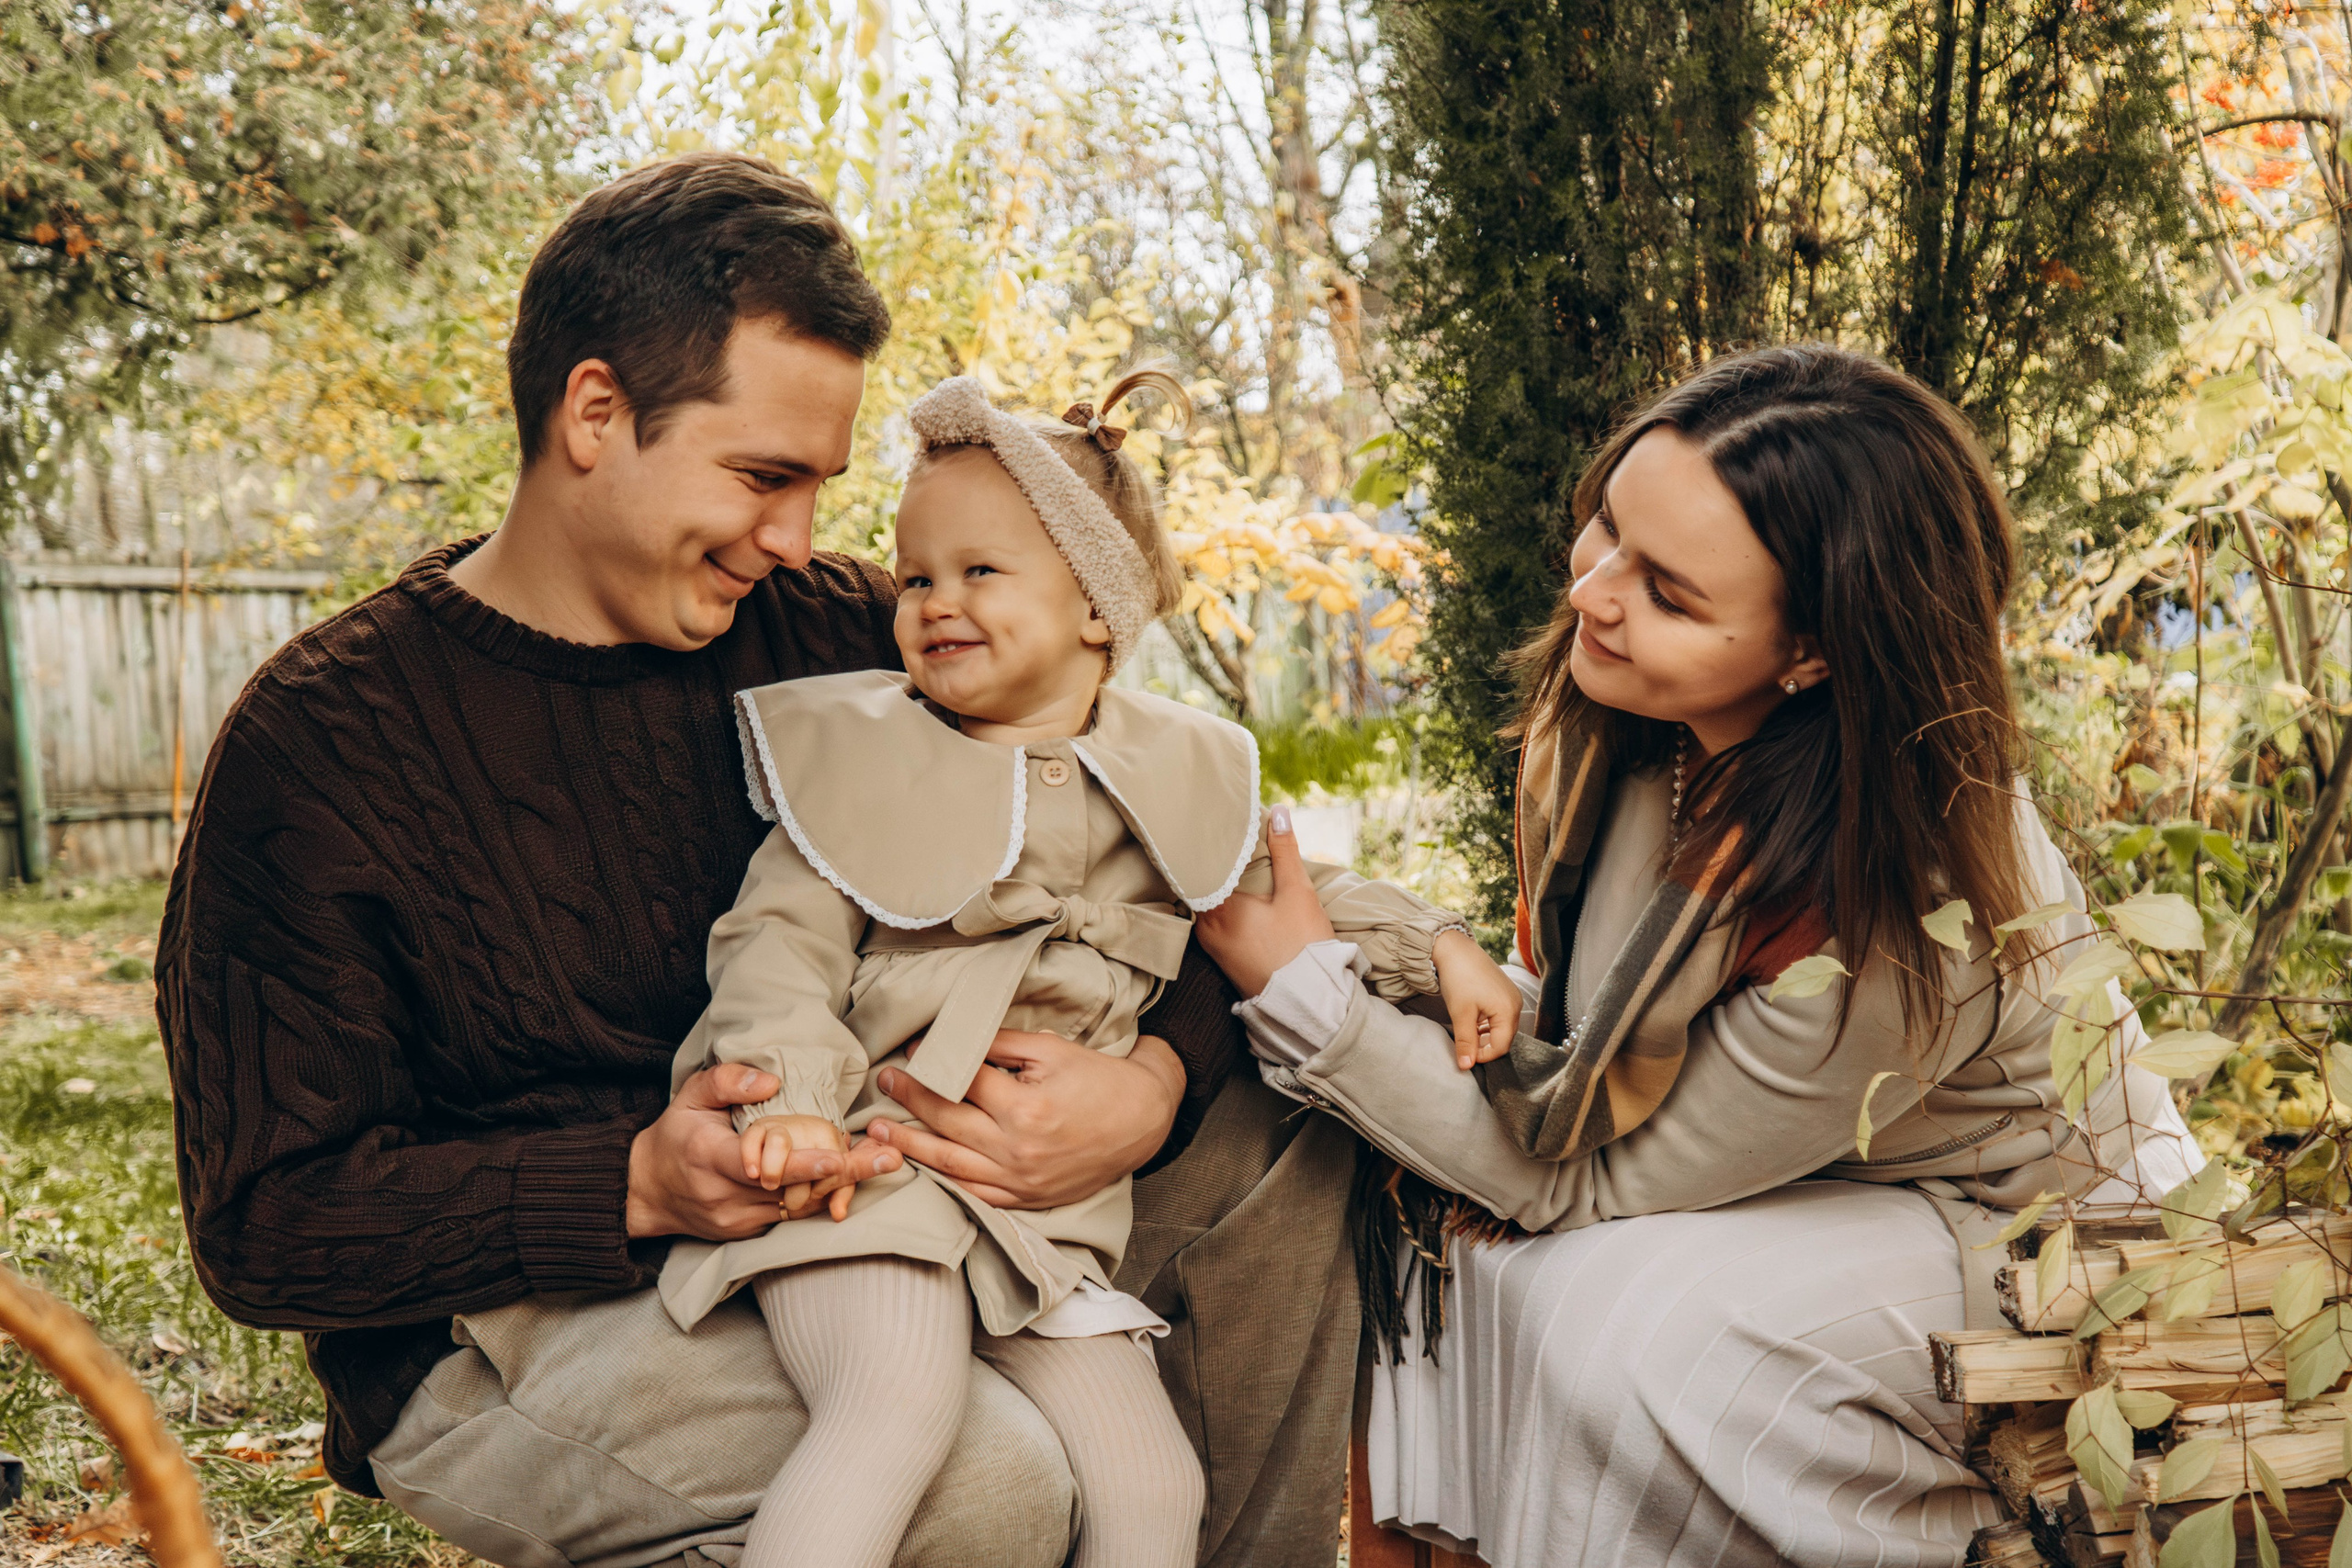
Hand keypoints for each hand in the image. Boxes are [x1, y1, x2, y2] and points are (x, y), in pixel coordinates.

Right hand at [627, 1064, 901, 1239]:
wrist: (647, 1191)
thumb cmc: (675, 1135)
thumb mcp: (689, 1097)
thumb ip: (726, 1081)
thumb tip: (771, 1079)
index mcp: (708, 1157)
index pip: (756, 1164)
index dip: (798, 1163)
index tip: (835, 1157)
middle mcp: (725, 1195)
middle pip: (792, 1188)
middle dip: (844, 1173)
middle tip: (890, 1157)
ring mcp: (738, 1219)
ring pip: (799, 1205)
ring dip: (842, 1184)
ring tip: (885, 1161)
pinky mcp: (749, 1231)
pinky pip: (792, 1215)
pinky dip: (822, 1195)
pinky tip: (853, 1175)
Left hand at [865, 1030, 1183, 1207]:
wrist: (1142, 1122)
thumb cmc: (1098, 1080)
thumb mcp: (1051, 1050)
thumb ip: (1000, 1045)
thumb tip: (952, 1042)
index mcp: (1027, 1108)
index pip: (964, 1082)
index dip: (934, 1063)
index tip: (912, 1050)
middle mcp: (1018, 1149)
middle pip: (947, 1122)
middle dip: (910, 1100)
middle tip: (885, 1081)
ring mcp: (1020, 1181)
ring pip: (950, 1164)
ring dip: (910, 1145)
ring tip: (878, 1130)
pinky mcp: (1025, 1199)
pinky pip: (973, 1194)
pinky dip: (942, 1180)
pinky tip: (919, 1166)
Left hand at [1193, 804, 1335, 995]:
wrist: (1309, 1004)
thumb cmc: (1302, 947)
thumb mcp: (1296, 892)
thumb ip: (1285, 849)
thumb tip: (1278, 811)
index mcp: (1216, 908)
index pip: (1200, 865)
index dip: (1208, 844)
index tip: (1212, 823)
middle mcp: (1205, 927)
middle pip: (1201, 884)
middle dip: (1213, 863)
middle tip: (1223, 836)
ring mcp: (1211, 945)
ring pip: (1208, 904)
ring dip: (1219, 885)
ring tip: (1232, 861)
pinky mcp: (1223, 958)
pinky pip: (1216, 922)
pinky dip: (1224, 905)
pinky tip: (1239, 894)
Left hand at [1433, 928, 1521, 1069]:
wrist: (1454, 948)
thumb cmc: (1459, 978)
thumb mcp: (1460, 1014)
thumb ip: (1466, 1042)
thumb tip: (1466, 1066)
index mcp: (1509, 1010)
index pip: (1501, 1046)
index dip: (1483, 1056)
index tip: (1465, 1057)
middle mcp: (1515, 1004)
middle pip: (1503, 1038)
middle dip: (1485, 1046)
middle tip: (1465, 1047)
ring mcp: (1511, 997)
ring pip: (1500, 1028)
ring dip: (1484, 1035)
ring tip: (1466, 1032)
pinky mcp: (1504, 992)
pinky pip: (1499, 1016)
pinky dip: (1486, 1024)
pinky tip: (1471, 1020)